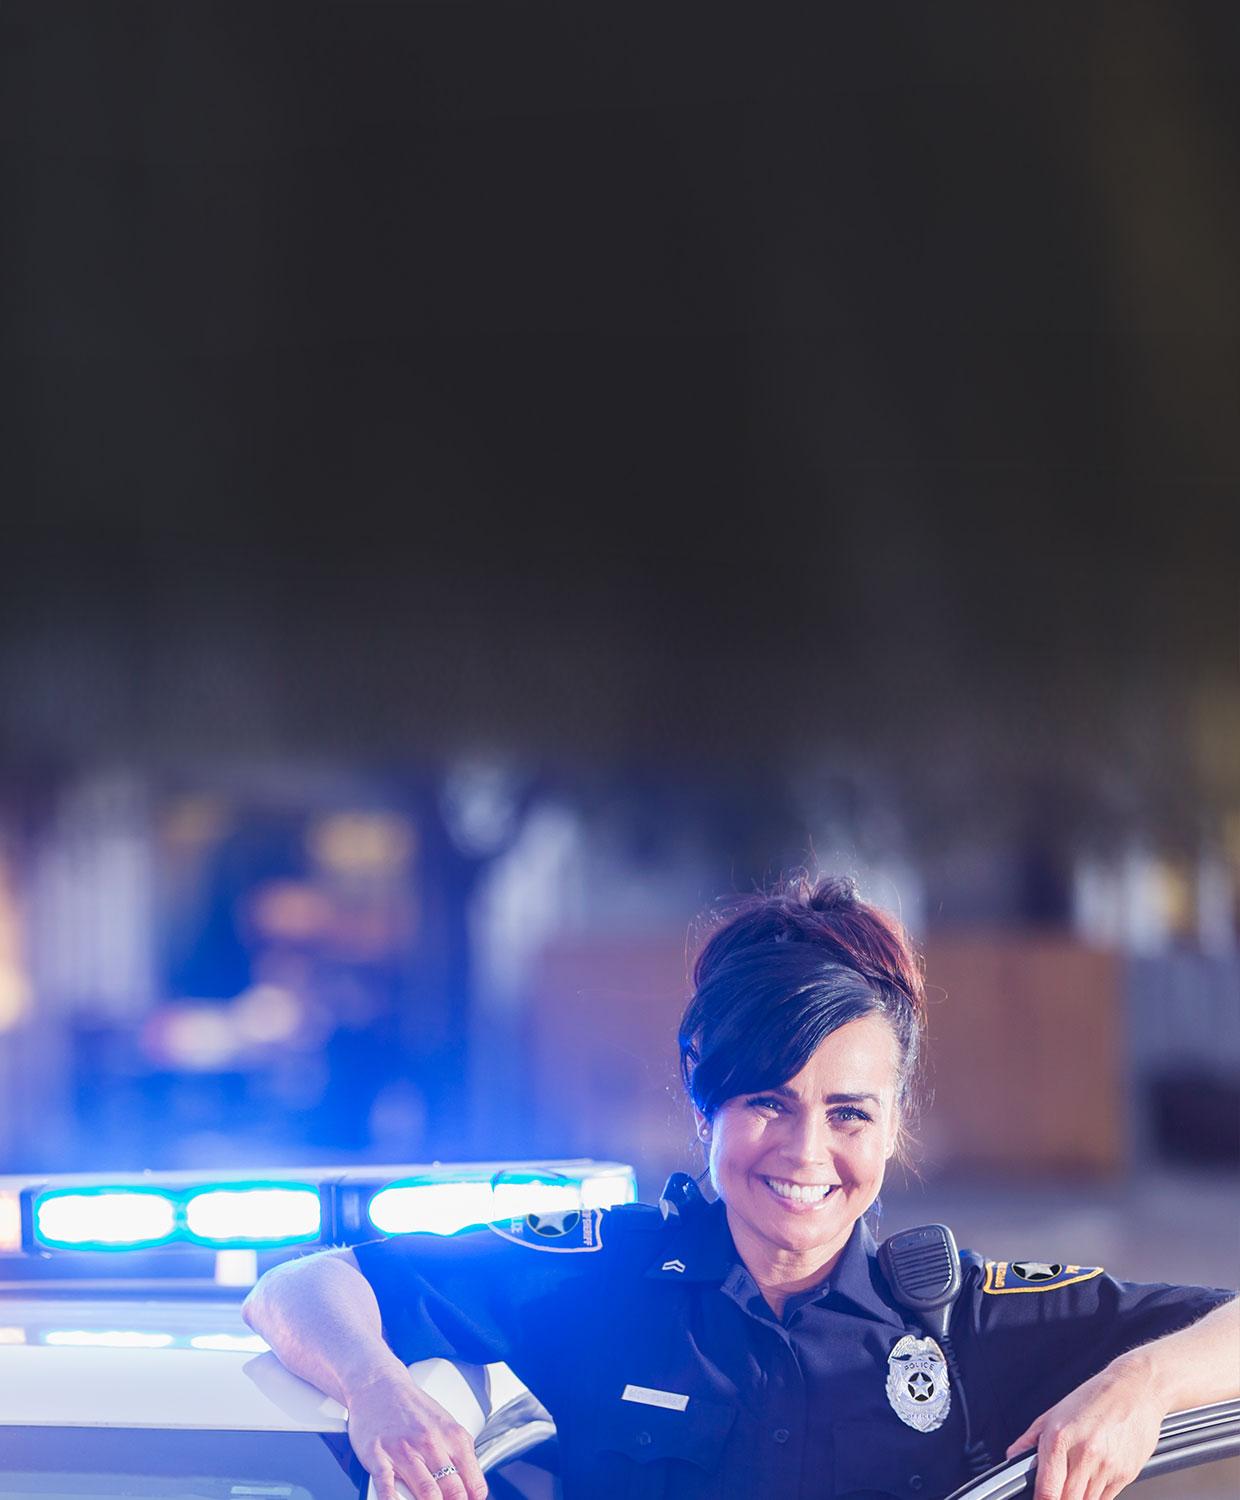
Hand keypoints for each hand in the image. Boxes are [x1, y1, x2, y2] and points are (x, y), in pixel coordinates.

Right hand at [345, 1367, 487, 1499]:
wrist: (378, 1386)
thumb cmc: (412, 1409)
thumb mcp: (446, 1425)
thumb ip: (458, 1454)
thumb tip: (470, 1487)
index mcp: (453, 1436)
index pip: (473, 1482)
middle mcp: (430, 1443)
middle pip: (452, 1491)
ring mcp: (404, 1451)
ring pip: (427, 1492)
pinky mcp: (378, 1457)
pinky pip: (387, 1488)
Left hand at [1005, 1358, 1163, 1499]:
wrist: (1136, 1389)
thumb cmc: (1095, 1397)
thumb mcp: (1055, 1412)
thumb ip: (1031, 1439)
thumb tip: (1013, 1456)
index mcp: (1060, 1438)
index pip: (1048, 1490)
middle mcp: (1084, 1455)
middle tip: (1056, 1490)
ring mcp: (1107, 1467)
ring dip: (1078, 1498)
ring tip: (1075, 1482)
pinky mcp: (1126, 1474)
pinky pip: (1106, 1499)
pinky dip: (1096, 1496)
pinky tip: (1092, 1480)